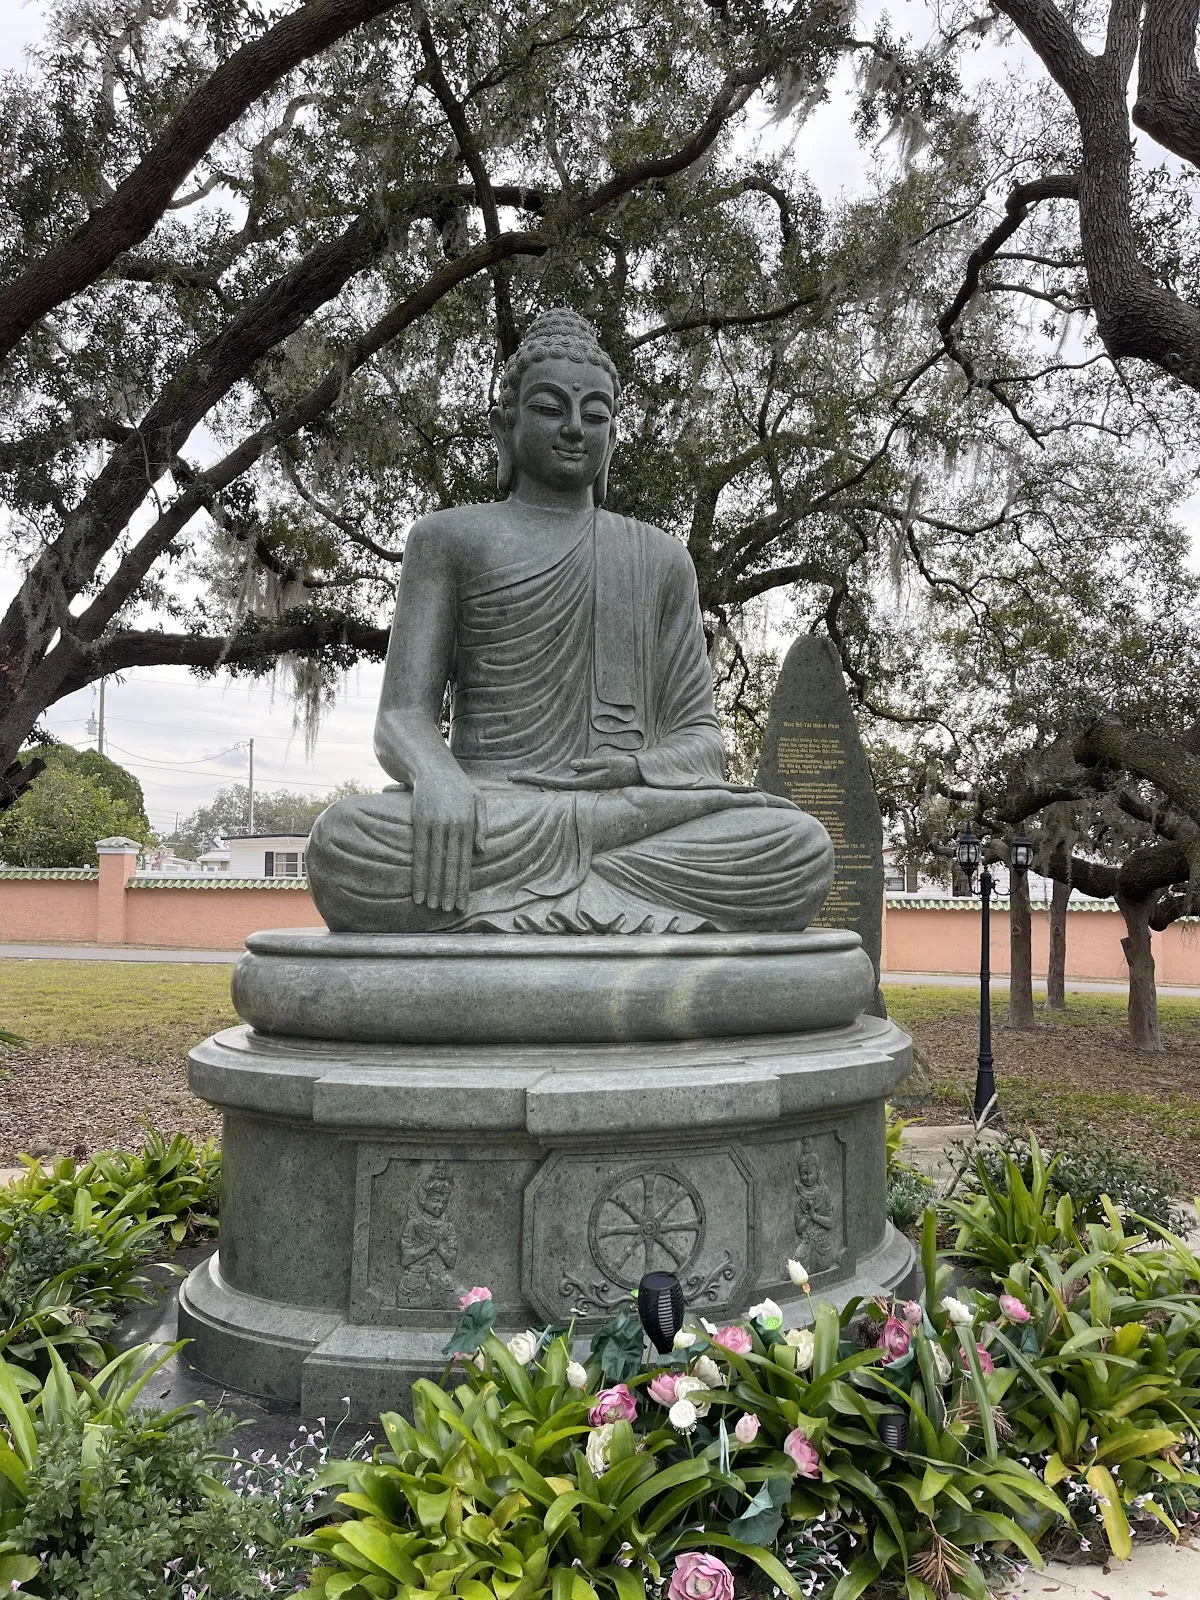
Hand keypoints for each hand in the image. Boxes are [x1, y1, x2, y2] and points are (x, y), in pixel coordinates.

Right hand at [411, 770, 486, 911]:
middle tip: (447, 910)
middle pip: (450, 864)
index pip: (465, 861)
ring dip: (432, 885)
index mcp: (468, 825)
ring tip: (431, 905)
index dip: (462, 884)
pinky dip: (418, 871)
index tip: (461, 903)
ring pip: (434, 861)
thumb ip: (482, 825)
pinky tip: (417, 888)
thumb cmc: (458, 786)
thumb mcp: (478, 800)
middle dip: (448, 889)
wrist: (433, 766)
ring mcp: (435, 824)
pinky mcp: (420, 822)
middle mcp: (453, 826)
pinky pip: (419, 852)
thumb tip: (481, 851)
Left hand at [511, 753, 640, 789]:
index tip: (517, 776)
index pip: (551, 783)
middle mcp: (578, 786)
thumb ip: (590, 765)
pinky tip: (541, 782)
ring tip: (521, 778)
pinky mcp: (584, 782)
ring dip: (538, 782)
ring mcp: (580, 785)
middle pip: (549, 785)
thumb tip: (571, 765)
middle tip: (510, 777)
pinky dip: (549, 783)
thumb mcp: (608, 763)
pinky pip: (562, 784)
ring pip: (554, 786)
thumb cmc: (624, 766)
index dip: (534, 780)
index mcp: (581, 783)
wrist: (637, 774)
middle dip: (530, 781)